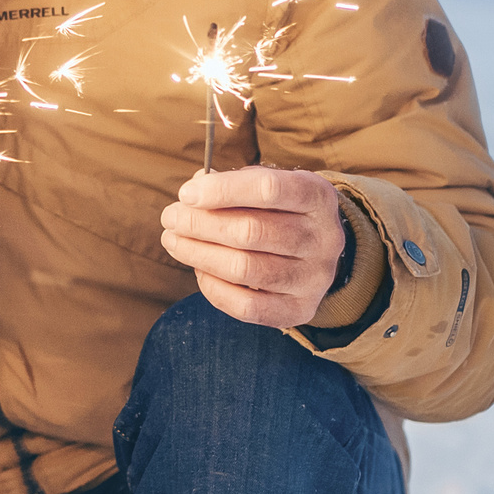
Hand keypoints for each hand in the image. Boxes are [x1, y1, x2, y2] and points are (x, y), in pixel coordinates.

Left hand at [158, 167, 344, 327]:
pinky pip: (247, 307)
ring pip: (245, 269)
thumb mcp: (268, 184)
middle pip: (251, 231)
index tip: (186, 194)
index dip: (222, 190)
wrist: (318, 252)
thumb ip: (232, 183)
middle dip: (200, 224)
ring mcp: (314, 278)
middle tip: (170, 218)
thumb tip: (193, 193)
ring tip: (174, 241)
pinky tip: (199, 269)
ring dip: (198, 253)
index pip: (268, 189)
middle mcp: (323, 238)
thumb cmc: (281, 210)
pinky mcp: (301, 310)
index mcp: (317, 197)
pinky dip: (214, 288)